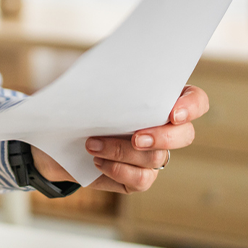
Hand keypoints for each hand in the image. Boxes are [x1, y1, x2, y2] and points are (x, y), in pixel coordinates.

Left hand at [32, 84, 209, 193]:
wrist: (53, 138)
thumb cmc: (76, 105)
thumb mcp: (89, 86)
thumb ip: (108, 77)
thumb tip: (110, 68)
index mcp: (159, 99)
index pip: (195, 100)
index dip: (191, 106)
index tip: (172, 113)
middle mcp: (162, 128)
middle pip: (185, 135)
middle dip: (162, 137)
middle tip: (136, 138)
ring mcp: (153, 155)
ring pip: (156, 158)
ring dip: (121, 151)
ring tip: (91, 144)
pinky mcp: (138, 178)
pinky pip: (142, 180)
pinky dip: (118, 170)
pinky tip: (96, 161)